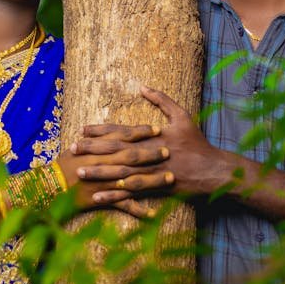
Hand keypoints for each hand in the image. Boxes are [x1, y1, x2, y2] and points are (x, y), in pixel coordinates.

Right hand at [57, 125, 171, 217]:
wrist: (49, 187)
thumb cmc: (64, 165)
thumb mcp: (79, 147)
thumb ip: (98, 139)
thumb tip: (113, 131)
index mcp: (99, 149)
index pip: (124, 137)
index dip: (142, 133)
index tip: (158, 129)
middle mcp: (104, 164)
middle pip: (133, 157)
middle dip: (152, 154)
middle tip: (169, 151)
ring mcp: (105, 183)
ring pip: (134, 180)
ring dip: (153, 179)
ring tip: (170, 178)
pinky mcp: (103, 199)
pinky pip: (123, 206)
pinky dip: (138, 210)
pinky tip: (153, 213)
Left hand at [72, 86, 231, 199]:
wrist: (213, 170)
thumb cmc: (196, 142)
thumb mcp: (182, 116)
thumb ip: (162, 100)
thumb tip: (143, 86)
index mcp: (152, 135)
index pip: (121, 131)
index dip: (100, 130)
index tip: (82, 129)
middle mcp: (149, 152)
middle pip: (115, 151)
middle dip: (92, 150)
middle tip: (71, 149)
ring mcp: (152, 172)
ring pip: (120, 173)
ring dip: (98, 173)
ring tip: (79, 173)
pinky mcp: (155, 188)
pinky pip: (131, 194)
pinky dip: (114, 196)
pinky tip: (97, 198)